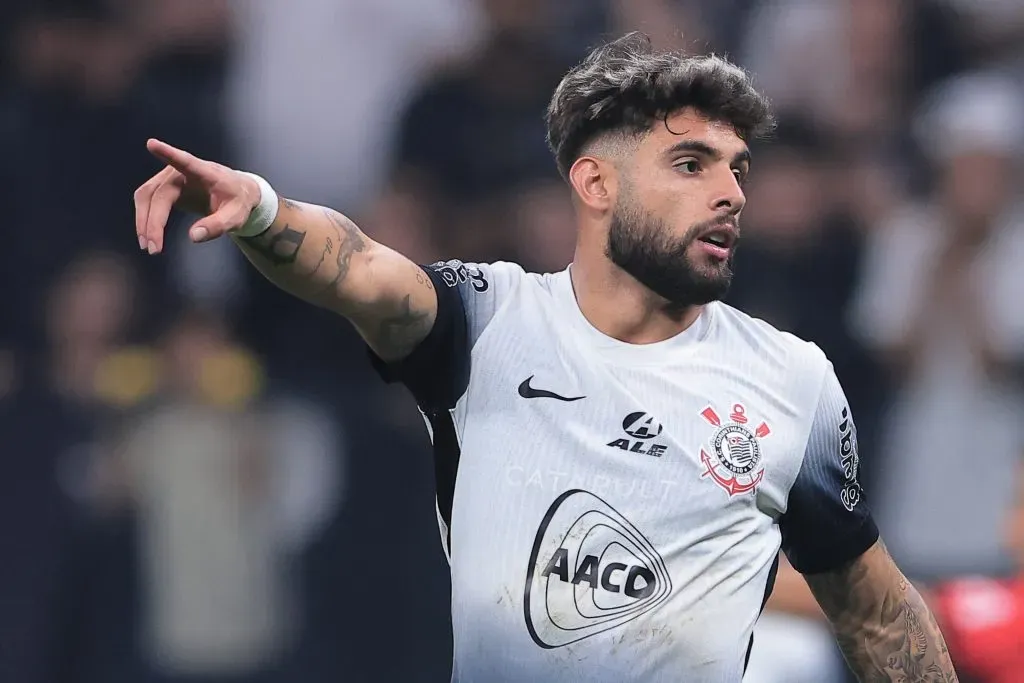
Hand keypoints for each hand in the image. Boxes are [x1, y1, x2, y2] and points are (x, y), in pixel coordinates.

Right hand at [133, 139, 260, 253]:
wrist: (236, 194)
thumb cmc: (237, 202)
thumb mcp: (236, 217)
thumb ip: (218, 225)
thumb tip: (193, 236)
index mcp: (204, 172)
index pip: (184, 161)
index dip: (168, 153)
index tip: (152, 144)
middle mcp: (180, 172)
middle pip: (159, 194)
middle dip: (153, 221)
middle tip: (153, 248)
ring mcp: (169, 178)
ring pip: (146, 197)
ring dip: (144, 221)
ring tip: (148, 247)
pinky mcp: (164, 188)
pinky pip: (147, 202)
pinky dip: (145, 220)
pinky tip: (148, 238)